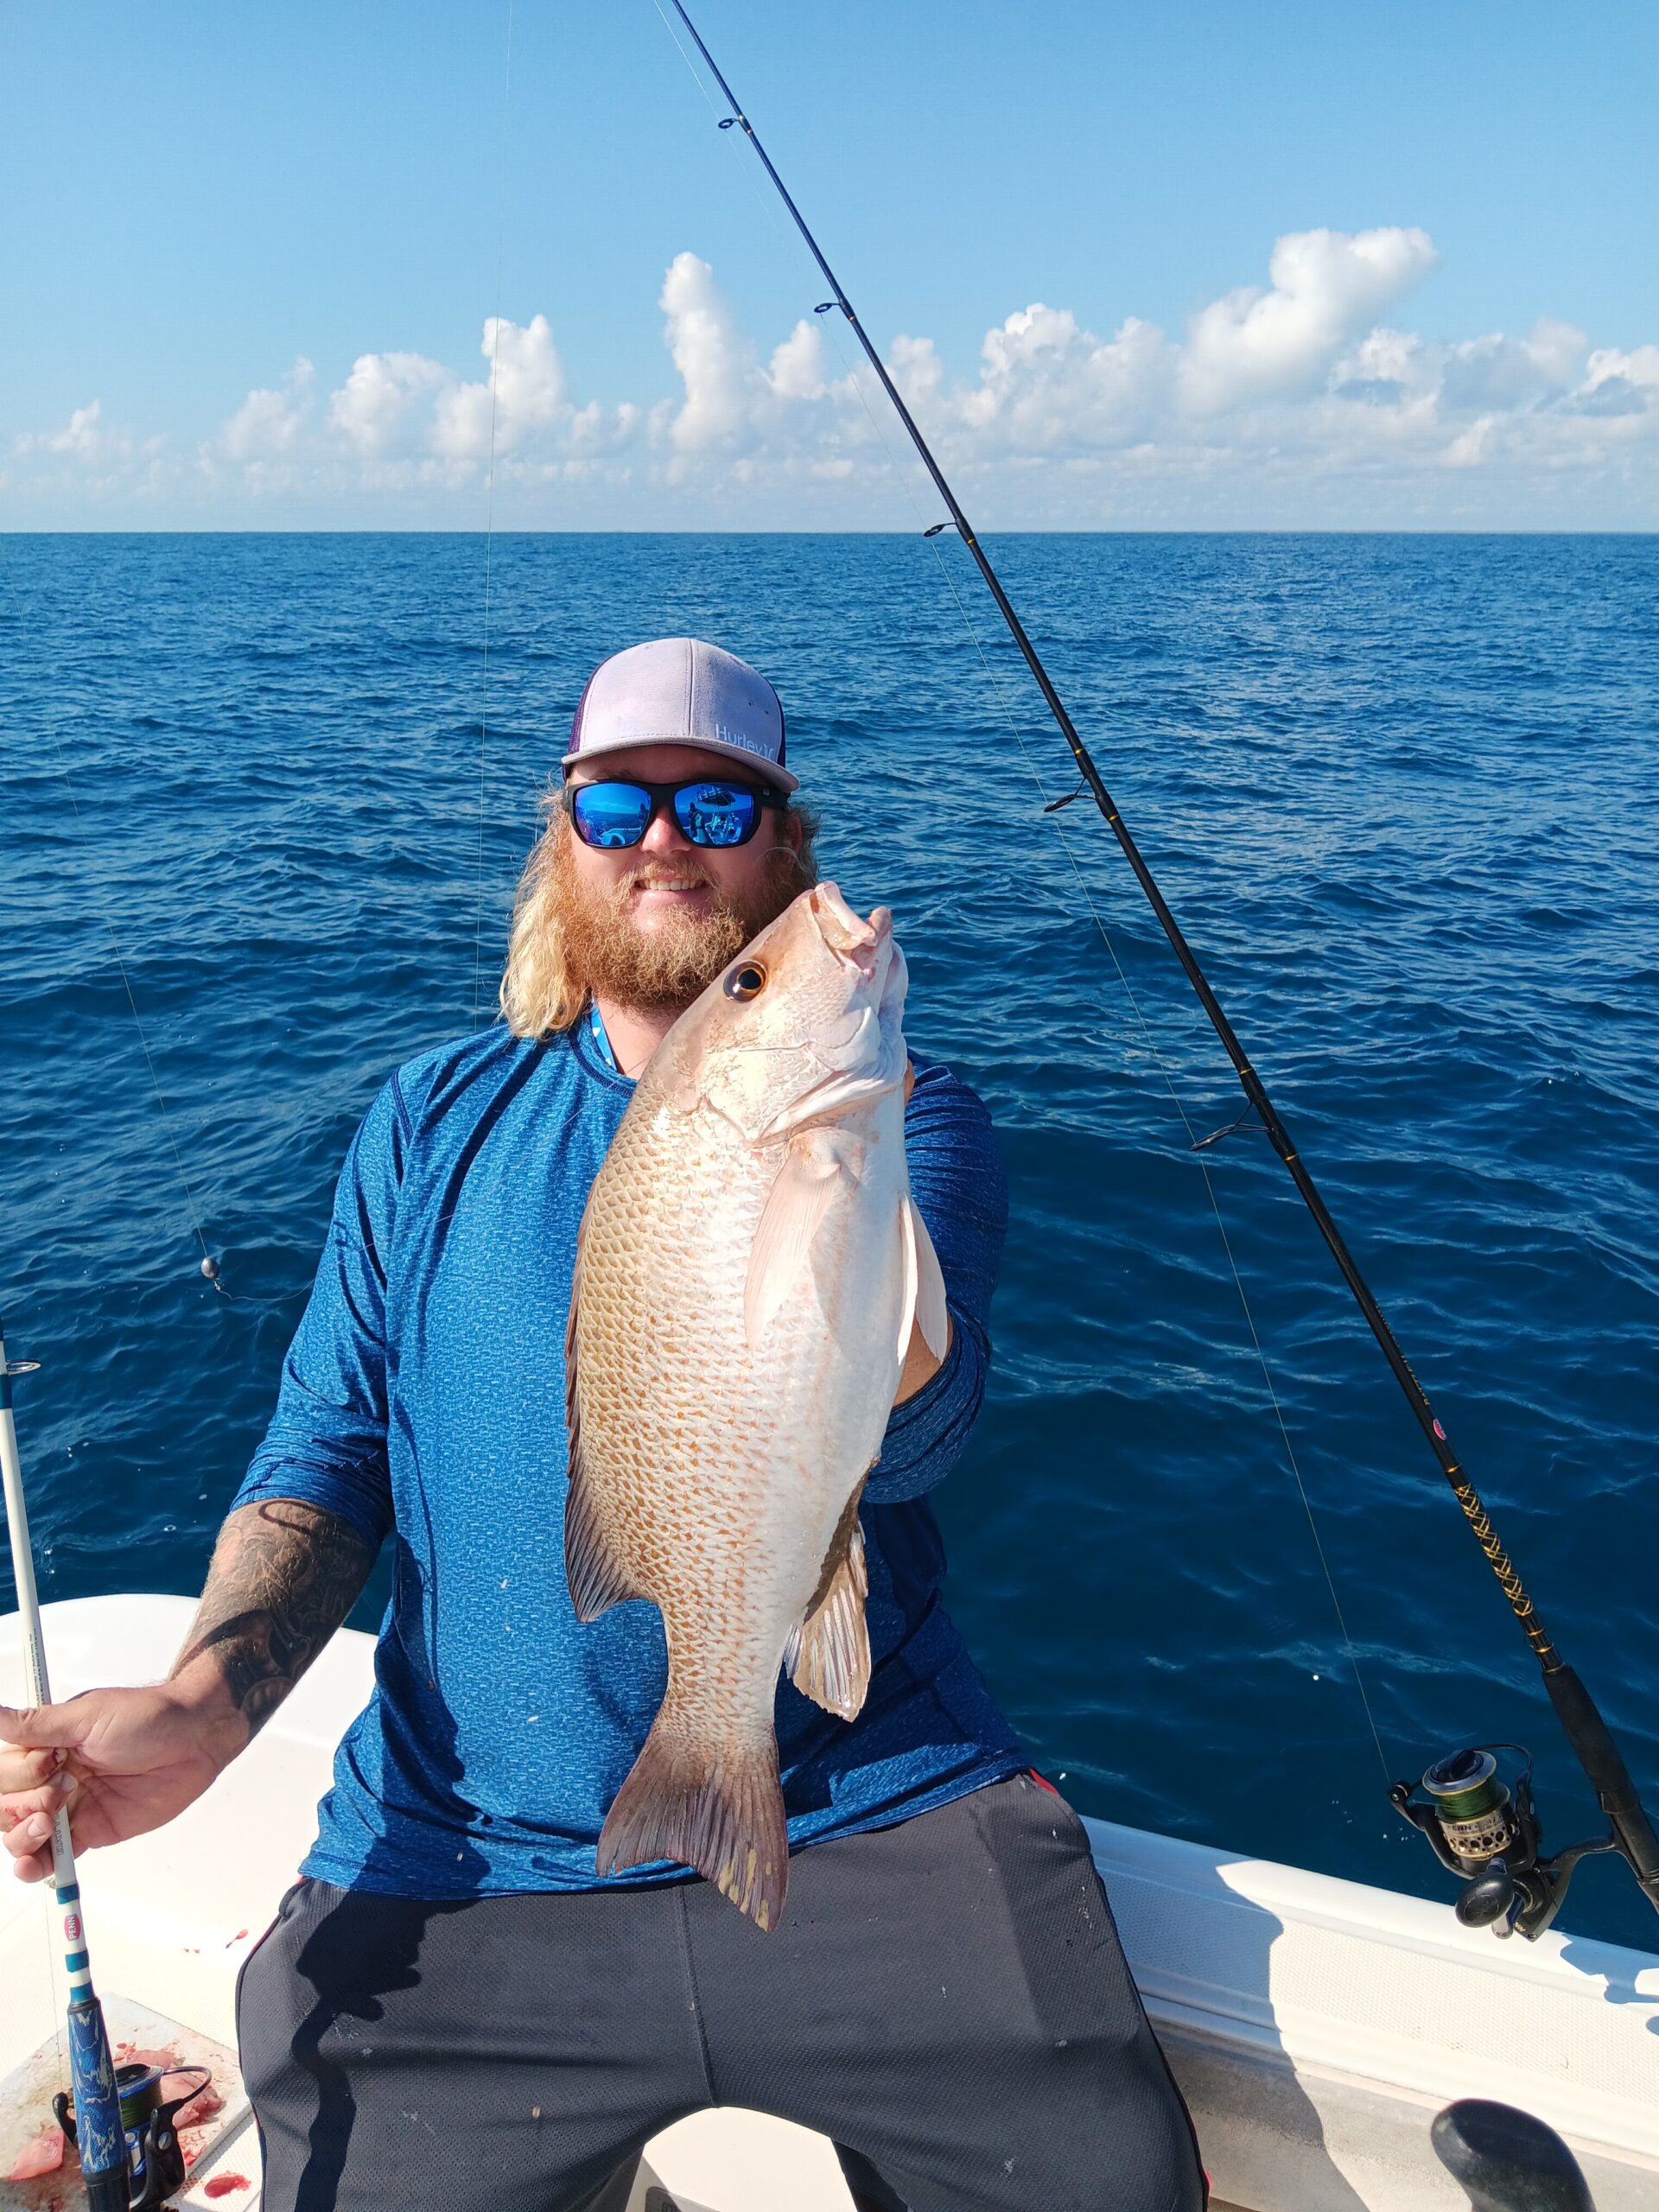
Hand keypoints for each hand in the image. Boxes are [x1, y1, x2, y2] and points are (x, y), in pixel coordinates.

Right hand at [0, 1675, 245, 1883]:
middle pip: (4, 1806)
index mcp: (45, 1745)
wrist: (194, 1739)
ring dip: (22, 1835)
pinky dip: (34, 1866)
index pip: (3, 1773)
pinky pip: (52, 1857)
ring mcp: (69, 1807)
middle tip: (61, 1787)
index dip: (17, 1775)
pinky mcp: (91, 1832)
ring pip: (20, 1835)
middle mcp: (50, 1778)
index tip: (47, 1763)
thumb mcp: (87, 1715)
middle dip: (22, 1803)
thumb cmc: (147, 1717)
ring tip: (49, 1821)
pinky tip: (30, 1865)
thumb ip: (36, 1725)